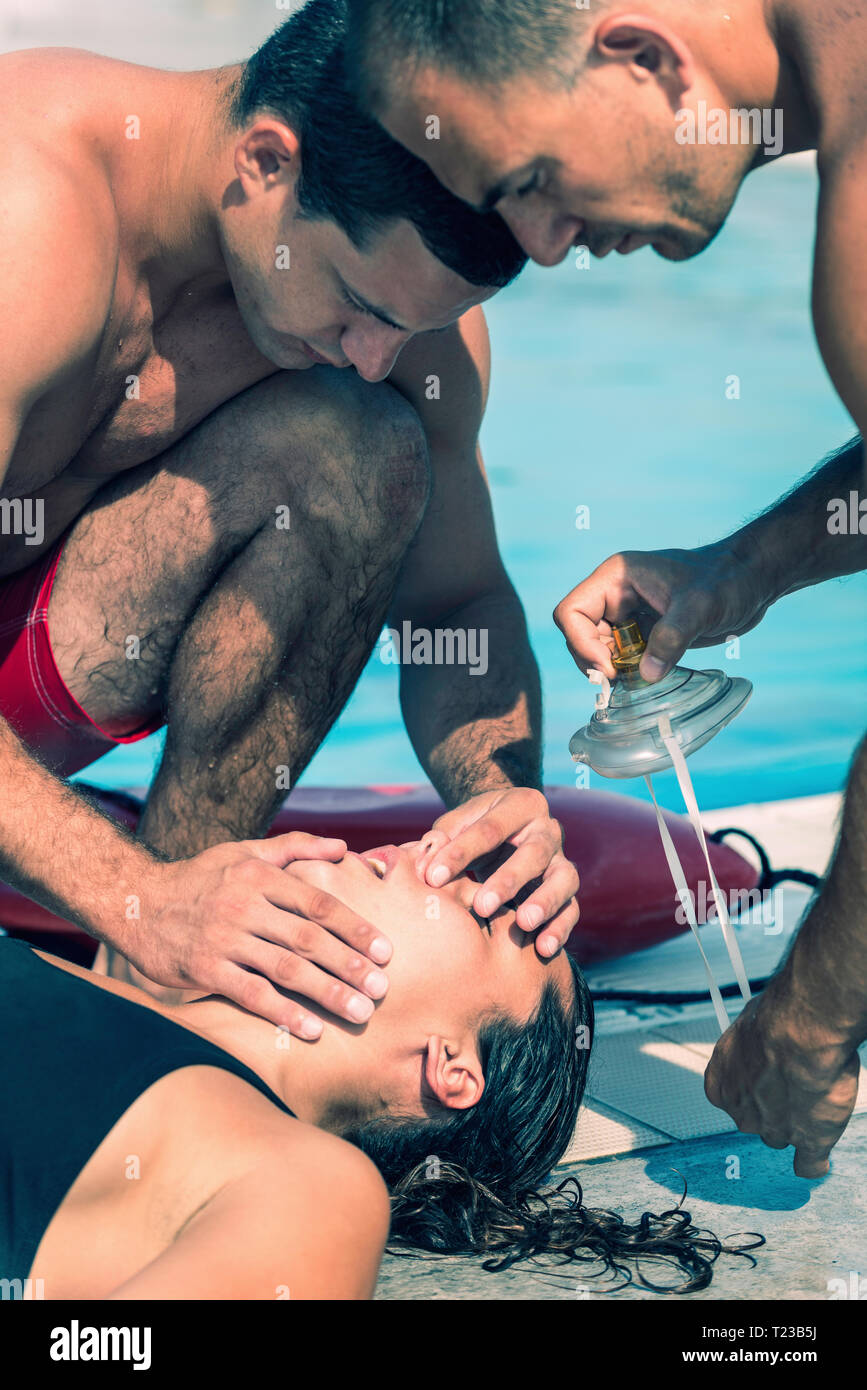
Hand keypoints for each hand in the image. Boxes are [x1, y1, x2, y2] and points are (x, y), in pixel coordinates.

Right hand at [121, 833, 391, 1038]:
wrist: (139, 903)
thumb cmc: (201, 878)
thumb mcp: (245, 852)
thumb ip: (296, 848)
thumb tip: (344, 846)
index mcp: (260, 876)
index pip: (319, 904)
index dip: (355, 928)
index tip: (385, 950)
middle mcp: (245, 906)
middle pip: (309, 939)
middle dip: (349, 965)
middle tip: (382, 988)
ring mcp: (225, 939)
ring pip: (286, 969)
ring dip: (327, 992)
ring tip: (360, 1012)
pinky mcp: (206, 970)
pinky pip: (253, 994)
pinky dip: (284, 1012)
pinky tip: (311, 1030)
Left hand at [415, 788, 578, 957]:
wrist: (506, 832)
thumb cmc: (474, 830)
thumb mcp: (457, 824)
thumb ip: (441, 840)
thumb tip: (425, 866)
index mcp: (521, 804)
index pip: (491, 828)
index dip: (461, 852)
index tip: (433, 877)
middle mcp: (548, 829)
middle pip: (534, 852)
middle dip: (508, 880)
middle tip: (482, 906)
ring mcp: (561, 859)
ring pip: (563, 879)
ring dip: (545, 902)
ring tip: (524, 923)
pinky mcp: (567, 888)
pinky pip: (572, 908)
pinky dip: (560, 928)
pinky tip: (544, 948)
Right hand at [553, 541, 773, 682]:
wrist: (752, 580)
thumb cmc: (728, 579)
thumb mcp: (701, 606)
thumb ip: (672, 638)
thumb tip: (646, 675)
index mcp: (616, 577)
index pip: (571, 612)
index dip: (581, 643)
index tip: (610, 668)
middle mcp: (615, 595)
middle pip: (579, 635)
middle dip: (596, 661)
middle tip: (624, 680)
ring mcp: (628, 614)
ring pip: (598, 649)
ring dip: (612, 669)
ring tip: (640, 679)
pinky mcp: (644, 631)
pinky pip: (621, 657)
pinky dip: (629, 672)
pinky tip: (650, 677)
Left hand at [704, 985, 860, 1176]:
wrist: (800, 1033)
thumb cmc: (774, 1020)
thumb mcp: (749, 1025)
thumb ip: (752, 1047)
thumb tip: (760, 1043)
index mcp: (720, 1085)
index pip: (735, 1095)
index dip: (755, 1085)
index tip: (769, 1075)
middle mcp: (741, 1113)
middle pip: (758, 1119)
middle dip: (774, 1105)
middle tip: (796, 1080)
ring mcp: (774, 1131)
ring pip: (782, 1135)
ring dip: (796, 1123)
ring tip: (816, 1095)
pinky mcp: (808, 1141)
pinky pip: (808, 1165)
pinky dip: (812, 1162)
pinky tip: (816, 1158)